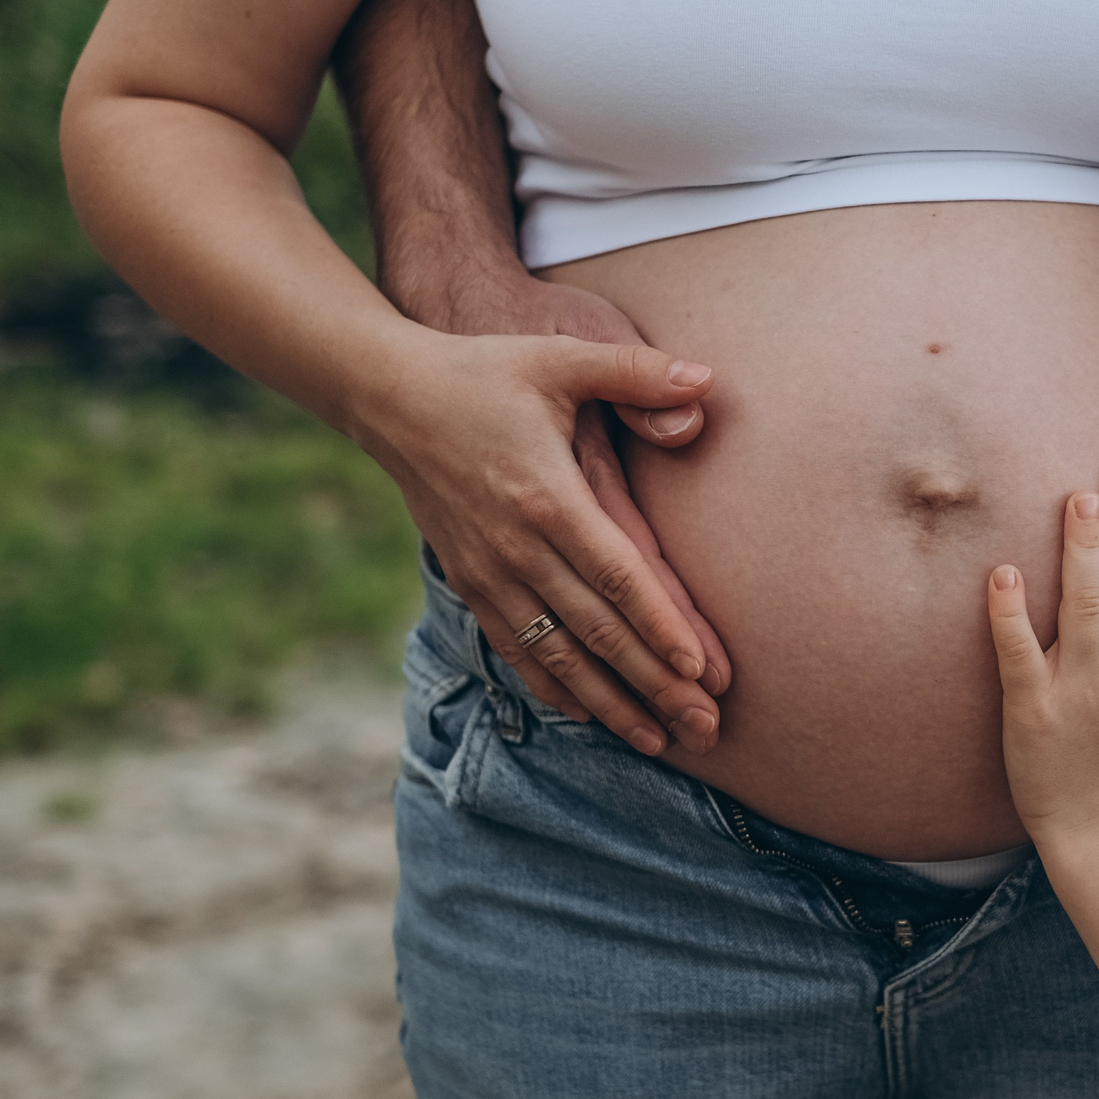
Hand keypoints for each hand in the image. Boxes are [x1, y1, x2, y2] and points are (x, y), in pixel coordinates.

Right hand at [390, 265, 731, 705]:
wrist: (391, 396)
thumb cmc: (487, 373)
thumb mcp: (561, 358)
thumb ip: (635, 372)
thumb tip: (707, 379)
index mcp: (546, 497)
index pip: (615, 575)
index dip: (658, 625)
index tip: (698, 669)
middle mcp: (515, 547)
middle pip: (596, 630)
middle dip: (653, 685)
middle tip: (705, 728)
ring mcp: (488, 572)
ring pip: (558, 654)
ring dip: (610, 702)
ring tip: (659, 740)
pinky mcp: (469, 583)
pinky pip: (516, 649)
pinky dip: (554, 687)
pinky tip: (589, 716)